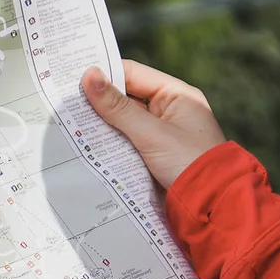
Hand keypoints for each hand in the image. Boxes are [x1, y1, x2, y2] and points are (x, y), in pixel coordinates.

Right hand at [80, 62, 227, 190]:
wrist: (212, 205)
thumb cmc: (189, 164)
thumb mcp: (151, 134)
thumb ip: (118, 107)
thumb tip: (90, 77)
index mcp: (176, 95)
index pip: (133, 73)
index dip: (105, 74)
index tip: (75, 77)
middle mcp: (170, 110)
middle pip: (127, 97)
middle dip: (100, 101)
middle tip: (67, 101)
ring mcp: (163, 132)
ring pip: (125, 120)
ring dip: (103, 123)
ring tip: (72, 121)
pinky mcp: (156, 153)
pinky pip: (128, 140)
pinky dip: (112, 141)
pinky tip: (91, 143)